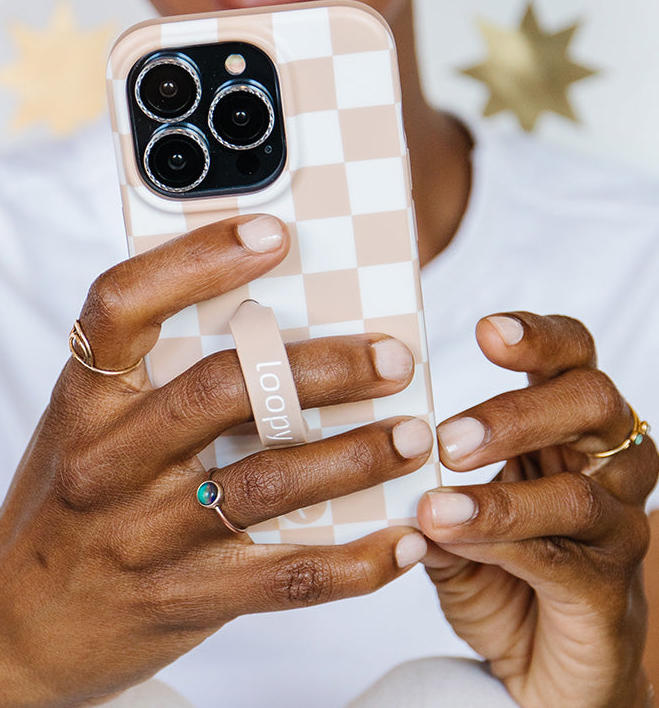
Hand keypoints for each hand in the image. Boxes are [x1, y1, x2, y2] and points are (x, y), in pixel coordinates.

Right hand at [0, 215, 431, 707]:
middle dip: (321, 367)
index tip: (272, 232)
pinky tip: (406, 537)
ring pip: (267, 481)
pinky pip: (287, 577)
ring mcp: (145, 535)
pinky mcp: (184, 599)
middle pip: (221, 390)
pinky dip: (359, 559)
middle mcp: (108, 461)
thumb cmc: (70, 504)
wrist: (13, 628)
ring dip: (356, 456)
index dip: (196, 260)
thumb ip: (155, 378)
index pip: (123, 305)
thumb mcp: (87, 427)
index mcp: (83, 398)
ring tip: (415, 435)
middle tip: (393, 357)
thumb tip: (274, 317)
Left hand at [416, 312, 657, 707]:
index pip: (575, 356)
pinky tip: (452, 538)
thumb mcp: (451, 516)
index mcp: (570, 425)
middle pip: (592, 402)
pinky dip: (502, 545)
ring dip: (498, 496)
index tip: (486, 330)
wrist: (540, 669)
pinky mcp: (611, 590)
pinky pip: (562, 558)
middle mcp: (610, 462)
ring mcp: (618, 526)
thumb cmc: (498, 572)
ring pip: (577, 491)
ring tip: (434, 503)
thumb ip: (427, 482)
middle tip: (448, 439)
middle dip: (517, 412)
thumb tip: (380, 447)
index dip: (539, 337)